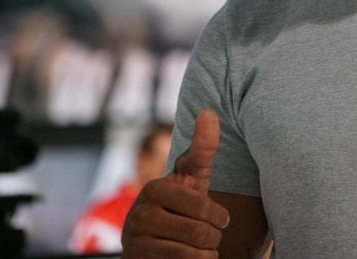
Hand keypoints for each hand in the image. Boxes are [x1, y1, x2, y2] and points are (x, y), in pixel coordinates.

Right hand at [123, 110, 230, 257]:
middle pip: (199, 232)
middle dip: (212, 237)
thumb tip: (209, 112)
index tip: (221, 219)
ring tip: (200, 248)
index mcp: (155, 188)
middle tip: (209, 236)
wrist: (153, 246)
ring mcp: (135, 239)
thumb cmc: (180, 207)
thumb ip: (203, 148)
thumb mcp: (192, 178)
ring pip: (191, 252)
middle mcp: (139, 212)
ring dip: (205, 253)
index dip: (218, 216)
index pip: (202, 206)